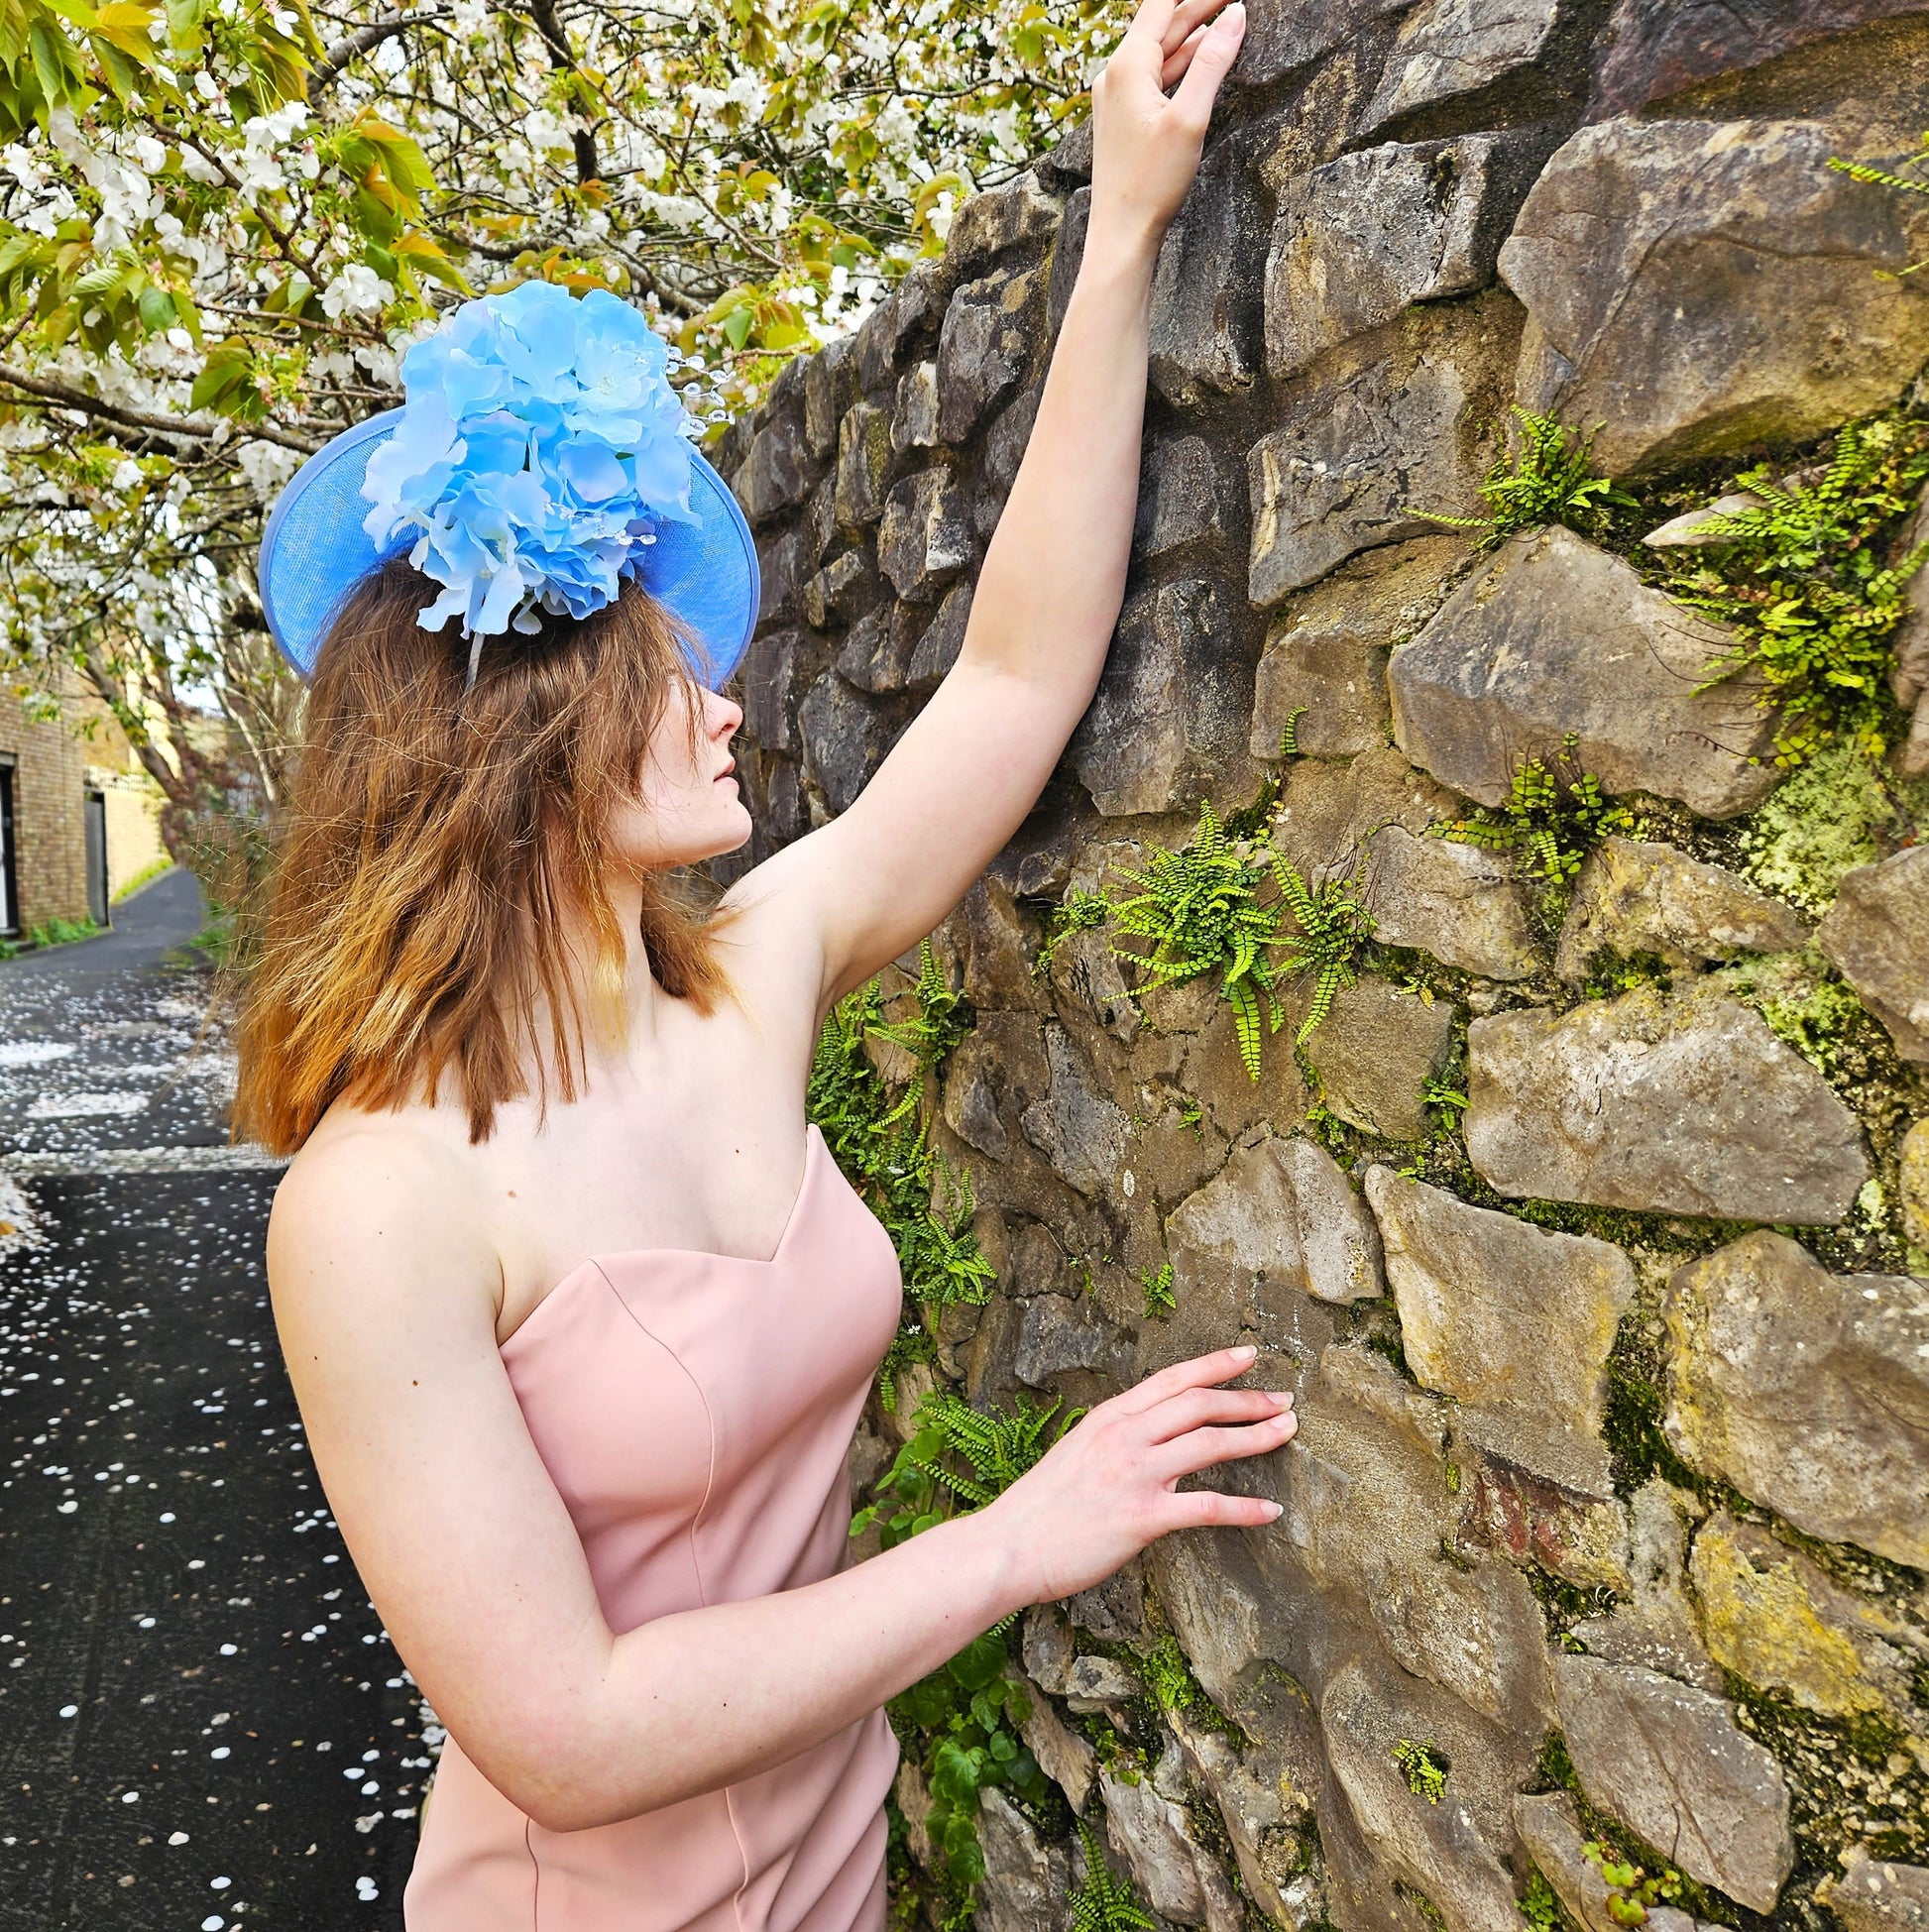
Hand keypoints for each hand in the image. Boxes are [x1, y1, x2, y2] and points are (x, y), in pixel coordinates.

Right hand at [979, 1344, 1293, 1606]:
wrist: (1007, 1547)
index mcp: (1109, 1417)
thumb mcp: (1076, 1451)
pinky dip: (1244, 1509)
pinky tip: (1271, 1512)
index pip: (1172, 1379)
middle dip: (1248, 1399)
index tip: (1248, 1355)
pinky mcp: (1142, 1517)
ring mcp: (1134, 1474)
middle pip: (1199, 1404)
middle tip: (1284, 1400)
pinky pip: (1206, 1508)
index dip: (1214, 1364)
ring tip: (1287, 1433)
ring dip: (1256, 1437)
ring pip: (1209, 1443)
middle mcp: (1124, 1436)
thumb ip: (1114, 1437)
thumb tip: (1148, 1433)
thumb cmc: (1039, 1507)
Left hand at [1086, 0, 1246, 250]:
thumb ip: (1213, 63)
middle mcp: (1115, 75)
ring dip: (1193, 33)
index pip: (1162, 3)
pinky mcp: (1123, 118)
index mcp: (1127, 66)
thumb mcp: (1190, 119)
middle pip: (1162, 24)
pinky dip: (1181, 63)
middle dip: (1200, 6)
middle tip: (1236, 1)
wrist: (1122, 235)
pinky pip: (1155, 77)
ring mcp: (1116, 97)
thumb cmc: (1151, 183)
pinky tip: (1202, 56)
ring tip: (1228, 17)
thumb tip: (1237, 15)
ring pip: (1160, 51)